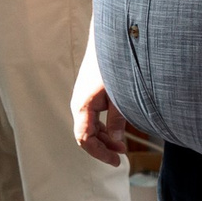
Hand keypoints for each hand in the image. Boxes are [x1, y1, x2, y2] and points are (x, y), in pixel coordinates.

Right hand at [72, 48, 127, 165]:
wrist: (108, 40)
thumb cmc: (114, 64)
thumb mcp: (120, 96)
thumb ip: (118, 120)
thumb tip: (118, 142)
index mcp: (83, 105)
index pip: (85, 139)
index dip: (100, 153)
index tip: (117, 161)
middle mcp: (79, 104)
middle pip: (86, 135)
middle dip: (103, 148)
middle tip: (122, 156)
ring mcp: (83, 99)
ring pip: (89, 127)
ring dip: (104, 138)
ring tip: (122, 145)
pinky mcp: (89, 95)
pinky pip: (92, 118)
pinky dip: (103, 127)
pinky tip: (117, 130)